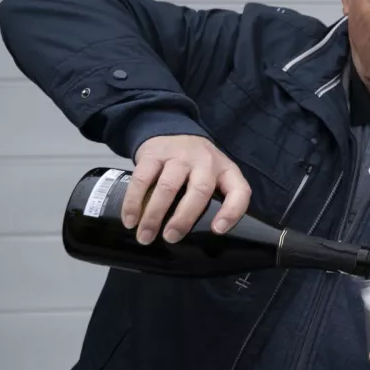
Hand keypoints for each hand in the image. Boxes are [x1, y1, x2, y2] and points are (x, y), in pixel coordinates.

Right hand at [123, 135, 249, 244]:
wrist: (172, 130)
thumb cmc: (196, 165)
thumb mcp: (214, 176)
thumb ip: (213, 199)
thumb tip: (201, 239)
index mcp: (226, 171)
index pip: (239, 191)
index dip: (231, 212)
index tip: (217, 230)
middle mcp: (206, 161)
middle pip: (199, 191)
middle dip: (184, 218)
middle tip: (170, 237)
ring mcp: (179, 155)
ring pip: (168, 186)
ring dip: (154, 215)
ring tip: (146, 236)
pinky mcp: (154, 153)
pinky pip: (142, 179)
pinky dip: (134, 202)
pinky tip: (130, 220)